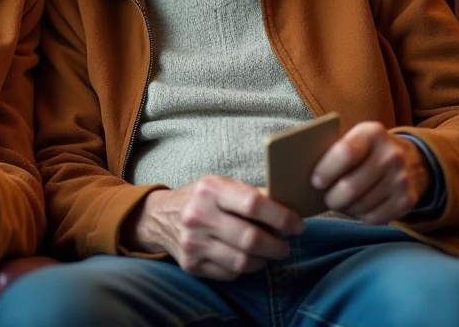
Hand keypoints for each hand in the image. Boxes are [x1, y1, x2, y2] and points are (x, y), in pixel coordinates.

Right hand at [122, 176, 303, 279]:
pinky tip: (244, 258)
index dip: (281, 217)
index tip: (297, 226)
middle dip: (277, 246)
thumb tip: (288, 208)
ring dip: (263, 260)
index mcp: (210, 189)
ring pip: (242, 262)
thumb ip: (251, 195)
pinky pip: (229, 274)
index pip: (253, 204)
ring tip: (268, 253)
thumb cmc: (201, 198)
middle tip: (285, 246)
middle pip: (250, 239)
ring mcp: (193, 243)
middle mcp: (199, 215)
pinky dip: (243, 269)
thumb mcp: (222, 184)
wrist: (160, 217)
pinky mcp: (191, 264)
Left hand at [311, 121, 428, 223]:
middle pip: (351, 187)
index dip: (326, 170)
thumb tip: (300, 173)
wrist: (412, 160)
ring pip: (361, 206)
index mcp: (372, 133)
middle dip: (332, 198)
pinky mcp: (407, 201)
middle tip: (326, 198)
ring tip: (340, 201)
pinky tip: (357, 207)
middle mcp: (391, 155)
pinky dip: (360, 216)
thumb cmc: (367, 151)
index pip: (346, 153)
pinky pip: (374, 218)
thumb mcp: (354, 139)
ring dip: (345, 208)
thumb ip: (332, 151)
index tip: (315, 181)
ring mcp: (401, 179)